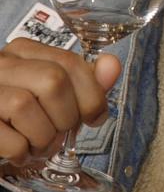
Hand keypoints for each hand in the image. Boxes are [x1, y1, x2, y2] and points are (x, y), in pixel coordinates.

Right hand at [0, 38, 120, 163]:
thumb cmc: (24, 118)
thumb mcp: (58, 97)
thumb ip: (87, 82)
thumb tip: (112, 65)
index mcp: (24, 52)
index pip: (71, 62)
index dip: (92, 94)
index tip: (94, 116)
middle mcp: (1, 65)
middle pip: (52, 81)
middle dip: (66, 116)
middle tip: (59, 132)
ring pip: (24, 105)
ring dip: (43, 137)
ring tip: (39, 144)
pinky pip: (8, 138)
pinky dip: (21, 152)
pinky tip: (20, 151)